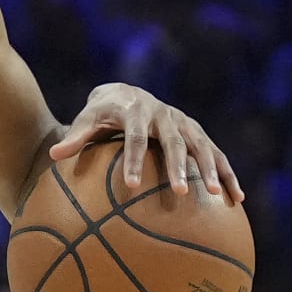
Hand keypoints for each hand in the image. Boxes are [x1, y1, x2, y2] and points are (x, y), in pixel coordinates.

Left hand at [51, 83, 242, 202]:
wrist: (126, 93)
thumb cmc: (102, 114)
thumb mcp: (87, 121)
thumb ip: (75, 138)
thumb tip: (53, 156)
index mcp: (136, 111)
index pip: (135, 137)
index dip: (135, 160)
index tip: (133, 185)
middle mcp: (164, 115)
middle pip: (173, 142)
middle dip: (179, 167)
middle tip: (182, 193)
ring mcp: (184, 123)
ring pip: (202, 146)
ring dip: (212, 170)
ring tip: (221, 196)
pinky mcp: (197, 133)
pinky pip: (216, 154)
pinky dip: (228, 174)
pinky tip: (237, 199)